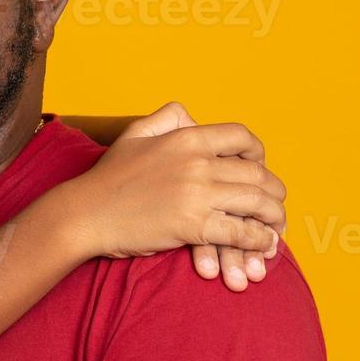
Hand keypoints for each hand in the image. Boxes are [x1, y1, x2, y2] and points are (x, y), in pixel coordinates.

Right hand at [57, 103, 285, 290]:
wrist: (85, 214)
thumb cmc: (108, 178)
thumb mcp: (134, 134)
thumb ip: (165, 118)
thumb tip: (190, 114)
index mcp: (185, 138)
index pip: (241, 137)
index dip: (259, 153)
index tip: (260, 167)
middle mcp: (197, 162)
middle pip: (257, 173)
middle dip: (273, 192)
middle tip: (273, 206)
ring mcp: (197, 193)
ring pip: (258, 202)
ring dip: (273, 218)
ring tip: (274, 228)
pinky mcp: (194, 224)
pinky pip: (242, 231)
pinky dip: (259, 240)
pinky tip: (261, 245)